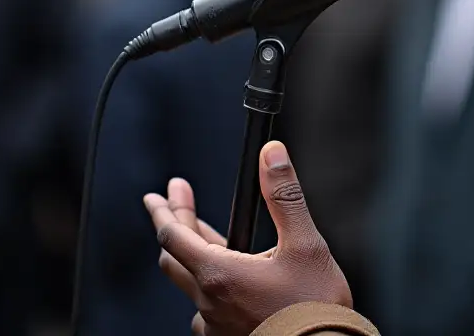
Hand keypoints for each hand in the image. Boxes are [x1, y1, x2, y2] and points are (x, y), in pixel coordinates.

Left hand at [144, 141, 351, 335]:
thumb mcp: (305, 243)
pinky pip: (206, 309)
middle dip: (175, 226)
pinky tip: (230, 282)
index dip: (165, 210)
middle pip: (173, 260)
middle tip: (177, 204)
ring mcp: (214, 325)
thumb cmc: (314, 307)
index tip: (159, 194)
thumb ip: (284, 197)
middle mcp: (208, 303)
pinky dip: (211, 286)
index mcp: (220, 275)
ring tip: (207, 241)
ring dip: (196, 259)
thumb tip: (272, 155)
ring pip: (192, 286)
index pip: (172, 237)